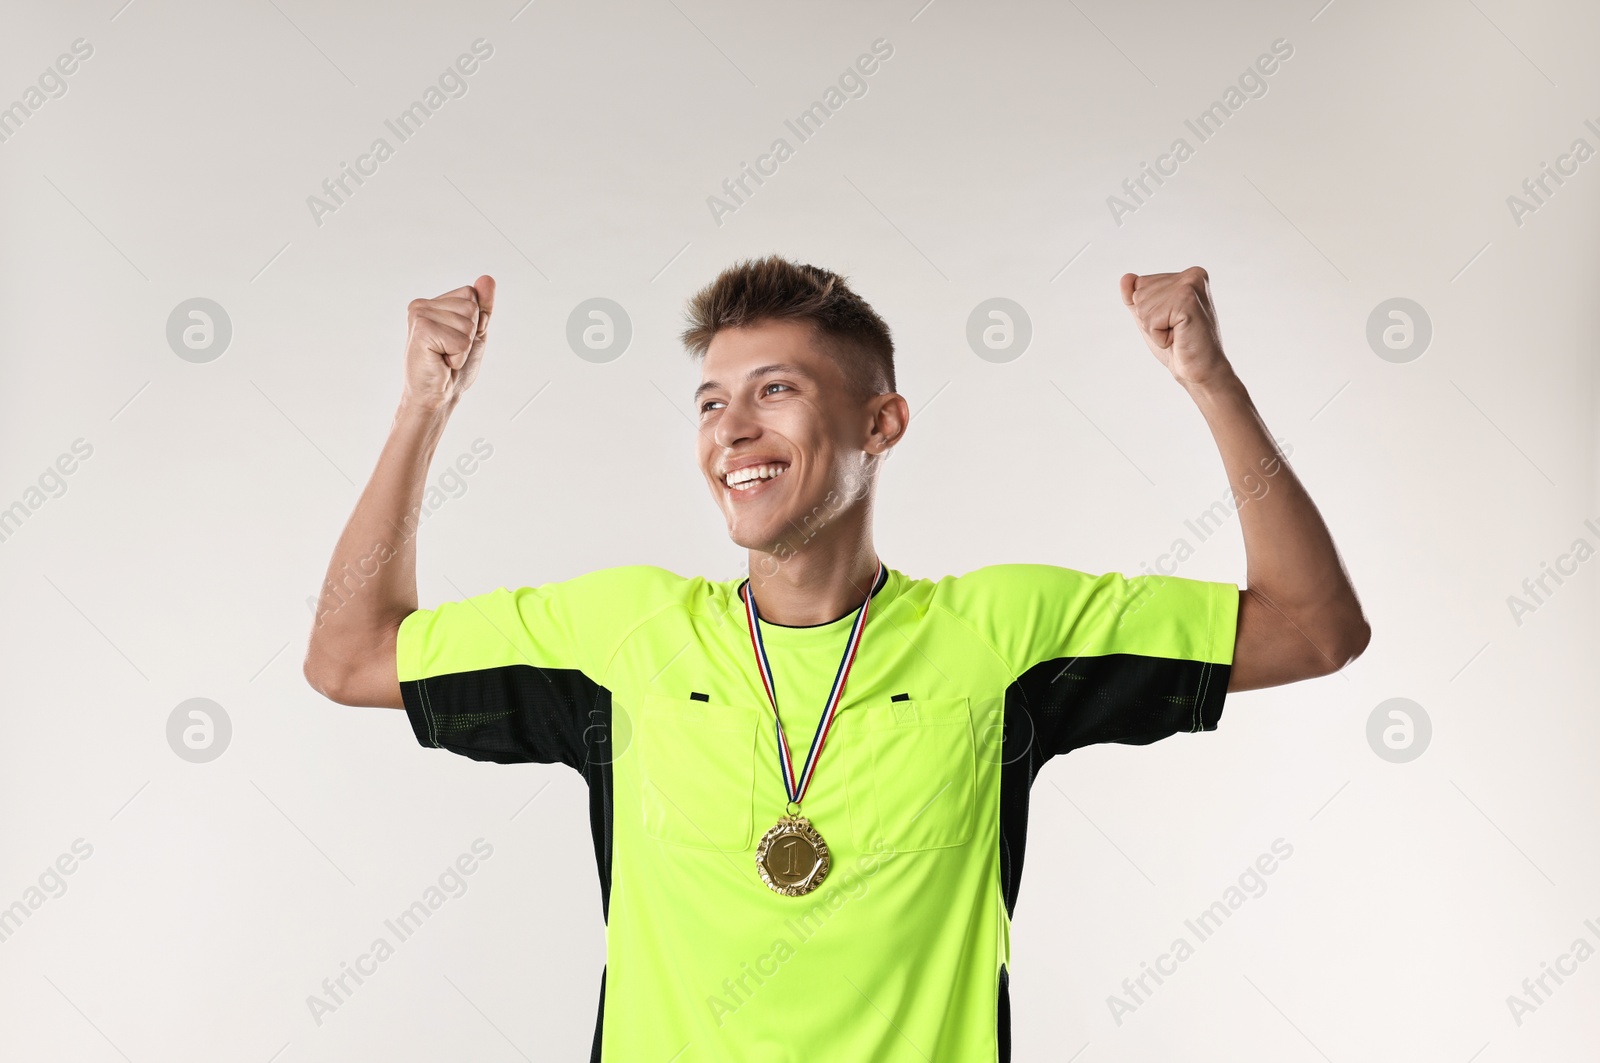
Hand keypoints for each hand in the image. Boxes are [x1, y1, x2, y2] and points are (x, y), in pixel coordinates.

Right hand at [401, 275, 495, 410]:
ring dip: (463, 348)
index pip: (471, 294)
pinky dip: (458, 356)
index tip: (457, 341)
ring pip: (467, 323)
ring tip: (445, 357)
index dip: (475, 322)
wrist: (437, 397)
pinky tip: (441, 362)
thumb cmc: (452, 368)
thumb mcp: (475, 332)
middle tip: (450, 352)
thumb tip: (487, 278)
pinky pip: (460, 340)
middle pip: (471, 306)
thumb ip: (482, 306)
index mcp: (432, 303)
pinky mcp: (421, 332)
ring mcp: (419, 316)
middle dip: (469, 335)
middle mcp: (421, 305)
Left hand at [1119, 267, 1230, 389]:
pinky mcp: (1187, 300)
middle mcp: (1192, 275)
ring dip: (1155, 329)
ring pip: (1143, 307)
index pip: (1141, 285)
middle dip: (1150, 320)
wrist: (1200, 371)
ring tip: (1178, 334)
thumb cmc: (1178, 346)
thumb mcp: (1151, 318)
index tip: (1172, 322)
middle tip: (1176, 330)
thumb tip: (1126, 277)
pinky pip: (1151, 319)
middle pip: (1139, 294)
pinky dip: (1159, 336)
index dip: (1149, 311)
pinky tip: (1179, 338)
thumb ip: (1136, 297)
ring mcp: (1190, 285)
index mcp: (1187, 276)